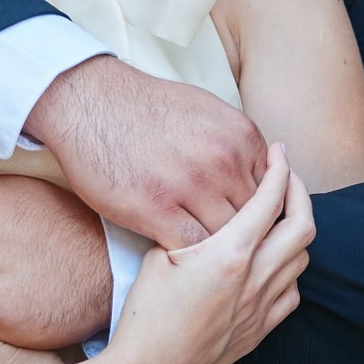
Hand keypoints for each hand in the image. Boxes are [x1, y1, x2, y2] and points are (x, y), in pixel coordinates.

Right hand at [24, 55, 268, 247]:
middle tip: (233, 250)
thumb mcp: (209, 110)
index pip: (273, 192)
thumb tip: (265, 169)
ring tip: (210, 260)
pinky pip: (191, 246)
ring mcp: (190, 185)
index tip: (251, 227)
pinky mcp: (155, 208)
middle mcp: (223, 160)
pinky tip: (182, 254)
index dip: (263, 215)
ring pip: (227, 237)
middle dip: (245, 237)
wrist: (91, 102)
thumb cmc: (147, 108)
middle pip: (256, 219)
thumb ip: (240, 144)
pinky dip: (190, 256)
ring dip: (218, 251)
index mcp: (241, 136)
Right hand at [98, 144, 311, 363]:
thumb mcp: (156, 257)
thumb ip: (188, 230)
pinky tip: (271, 265)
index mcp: (229, 255)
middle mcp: (254, 280)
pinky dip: (289, 271)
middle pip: (302, 226)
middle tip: (286, 178)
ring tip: (278, 218)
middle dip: (299, 194)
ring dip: (295, 232)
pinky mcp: (259, 332)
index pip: (269, 200)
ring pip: (301, 260)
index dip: (279, 169)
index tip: (279, 152)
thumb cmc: (144, 315)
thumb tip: (204, 211)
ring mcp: (260, 309)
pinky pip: (291, 294)